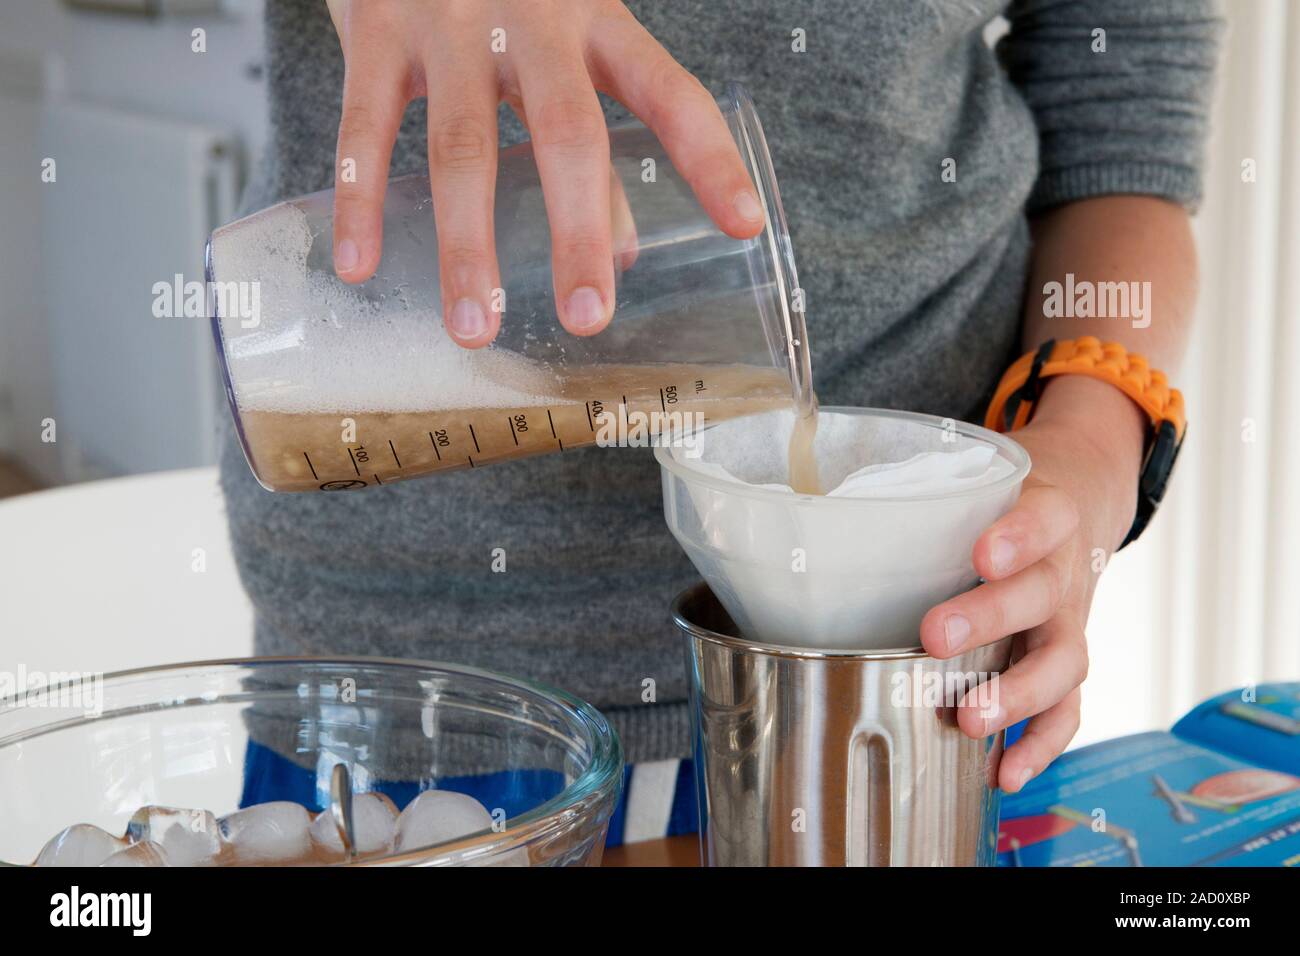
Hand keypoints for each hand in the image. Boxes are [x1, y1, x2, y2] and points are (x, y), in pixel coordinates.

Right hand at [324, 0, 763, 346]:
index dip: (710, 159)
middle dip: (577, 232)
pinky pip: (366, 125)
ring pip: (462, 147)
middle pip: (566, 133)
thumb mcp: (561, 41)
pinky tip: (362, 263)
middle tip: (586, 316)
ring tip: (473, 326)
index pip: (670, 93)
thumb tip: (625, 247)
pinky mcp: (376, 24)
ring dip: (467, 245)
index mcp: (597, 20)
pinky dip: (362, 199)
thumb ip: (590, 134)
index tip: (745, 225)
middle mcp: (533, 19)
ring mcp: (451, 23)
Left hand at [920, 375, 1146, 791]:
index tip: (983, 553)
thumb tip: (818, 518)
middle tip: (935, 636)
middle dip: (990, 619)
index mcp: (1047, 514)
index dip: (1018, 536)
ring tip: (970, 719)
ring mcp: (1071, 622)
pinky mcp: (1068, 661)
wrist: (1080, 500)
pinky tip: (1004, 773)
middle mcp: (1064, 571)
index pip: (1042, 518)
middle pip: (1041, 595)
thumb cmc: (1006, 501)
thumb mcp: (980, 480)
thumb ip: (924, 499)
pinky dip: (1039, 745)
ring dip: (1015, 695)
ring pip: (1062, 661)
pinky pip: (1068, 709)